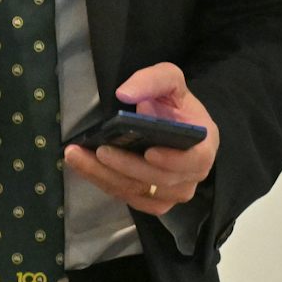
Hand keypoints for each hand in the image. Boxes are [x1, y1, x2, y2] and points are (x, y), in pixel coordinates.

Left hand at [64, 63, 218, 216]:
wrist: (169, 122)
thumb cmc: (173, 103)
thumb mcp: (169, 79)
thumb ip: (152, 80)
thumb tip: (125, 94)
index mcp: (204, 147)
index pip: (195, 160)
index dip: (172, 160)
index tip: (149, 152)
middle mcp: (192, 176)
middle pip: (159, 180)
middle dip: (126, 166)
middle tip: (98, 150)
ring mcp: (173, 193)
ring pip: (139, 192)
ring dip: (106, 177)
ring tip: (78, 157)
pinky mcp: (154, 202)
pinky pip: (129, 198)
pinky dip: (105, 183)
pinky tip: (85, 167)